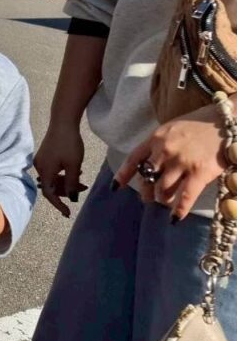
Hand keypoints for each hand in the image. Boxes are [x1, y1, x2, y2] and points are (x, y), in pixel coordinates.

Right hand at [34, 121, 84, 216]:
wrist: (63, 122)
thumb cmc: (69, 143)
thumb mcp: (74, 165)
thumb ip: (72, 184)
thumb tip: (72, 198)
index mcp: (45, 171)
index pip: (49, 194)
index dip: (58, 205)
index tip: (68, 213)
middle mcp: (39, 167)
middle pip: (50, 186)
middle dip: (66, 191)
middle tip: (83, 189)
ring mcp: (41, 161)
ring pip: (53, 178)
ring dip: (66, 182)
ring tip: (82, 180)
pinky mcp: (44, 155)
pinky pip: (52, 171)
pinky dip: (62, 174)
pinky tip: (74, 171)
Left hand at [116, 102, 226, 220]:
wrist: (224, 121)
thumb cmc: (199, 125)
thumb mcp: (172, 129)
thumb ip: (159, 144)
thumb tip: (151, 162)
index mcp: (155, 138)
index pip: (134, 159)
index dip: (124, 175)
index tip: (116, 187)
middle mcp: (164, 151)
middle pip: (148, 177)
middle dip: (146, 191)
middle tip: (148, 198)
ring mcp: (181, 162)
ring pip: (163, 189)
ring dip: (162, 199)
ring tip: (164, 203)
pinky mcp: (199, 173)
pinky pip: (185, 196)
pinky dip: (179, 209)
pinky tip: (175, 218)